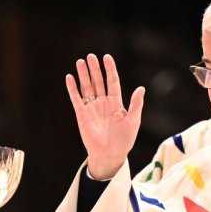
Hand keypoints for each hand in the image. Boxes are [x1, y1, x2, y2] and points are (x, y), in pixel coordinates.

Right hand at [65, 53, 144, 180]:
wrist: (110, 155)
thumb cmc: (123, 140)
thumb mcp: (133, 121)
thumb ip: (136, 104)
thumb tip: (141, 88)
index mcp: (116, 102)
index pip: (112, 81)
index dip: (109, 69)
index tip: (107, 57)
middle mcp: (103, 102)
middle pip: (98, 81)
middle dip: (94, 69)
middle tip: (90, 56)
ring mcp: (92, 108)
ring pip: (87, 87)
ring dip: (83, 75)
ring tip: (80, 61)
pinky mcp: (82, 114)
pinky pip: (76, 98)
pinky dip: (72, 88)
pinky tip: (70, 77)